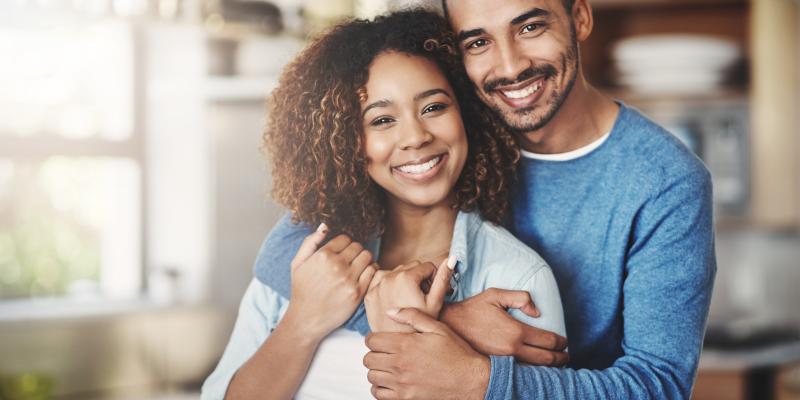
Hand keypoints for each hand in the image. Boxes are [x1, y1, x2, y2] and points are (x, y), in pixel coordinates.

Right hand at [286, 224, 376, 338]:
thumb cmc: (301, 290)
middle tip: (350, 261)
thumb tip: (324, 226)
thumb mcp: (297, 263)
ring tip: (357, 267)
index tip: (342, 253)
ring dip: (364, 260)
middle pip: (358, 246)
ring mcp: (348, 279)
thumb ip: (310, 242)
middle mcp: (336, 265)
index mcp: (322, 255)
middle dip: (355, 252)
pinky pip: (372, 272)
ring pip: (367, 256)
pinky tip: (363, 275)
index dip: (344, 245)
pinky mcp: (357, 292)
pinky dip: (371, 271)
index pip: (345, 239)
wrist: (306, 319)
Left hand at [364, 308, 489, 399]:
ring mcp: (401, 384)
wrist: (472, 380)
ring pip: (372, 377)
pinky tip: (390, 382)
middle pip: (368, 359)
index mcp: (405, 345)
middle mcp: (400, 365)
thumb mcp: (438, 328)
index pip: (371, 340)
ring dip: (377, 371)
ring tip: (388, 367)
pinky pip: (378, 394)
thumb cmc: (457, 353)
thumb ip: (412, 316)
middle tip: (385, 353)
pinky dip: (380, 388)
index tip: (381, 340)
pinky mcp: (405, 398)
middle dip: (374, 354)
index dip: (374, 338)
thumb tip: (390, 311)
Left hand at [365, 256, 455, 332]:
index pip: (426, 266)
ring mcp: (376, 286)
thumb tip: (451, 258)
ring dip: (405, 280)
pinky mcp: (369, 294)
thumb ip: (443, 278)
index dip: (434, 278)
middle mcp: (388, 278)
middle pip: (411, 267)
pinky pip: (382, 281)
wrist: (398, 346)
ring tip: (410, 299)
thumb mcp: (435, 302)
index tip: (435, 291)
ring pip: (396, 272)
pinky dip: (390, 285)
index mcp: (406, 277)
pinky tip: (397, 300)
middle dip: (420, 278)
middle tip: (424, 296)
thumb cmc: (420, 327)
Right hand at [441, 288, 568, 365]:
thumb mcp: (495, 295)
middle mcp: (512, 349)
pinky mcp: (496, 367)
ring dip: (548, 368)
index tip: (565, 342)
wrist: (449, 326)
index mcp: (516, 331)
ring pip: (534, 369)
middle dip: (560, 358)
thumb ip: (520, 298)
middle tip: (566, 356)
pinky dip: (532, 371)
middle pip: (546, 359)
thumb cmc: (472, 309)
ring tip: (556, 363)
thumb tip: (537, 312)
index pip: (548, 341)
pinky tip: (535, 368)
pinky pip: (521, 372)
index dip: (561, 342)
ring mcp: (504, 361)